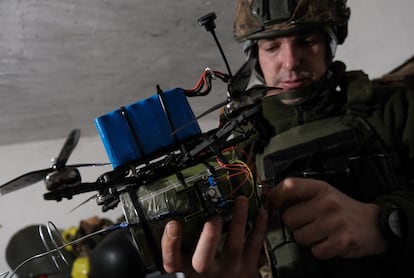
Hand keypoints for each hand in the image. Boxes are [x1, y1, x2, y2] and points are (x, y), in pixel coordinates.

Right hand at [161, 196, 267, 276]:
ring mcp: (229, 270)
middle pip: (202, 260)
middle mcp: (206, 271)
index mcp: (188, 266)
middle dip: (209, 237)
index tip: (173, 224)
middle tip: (213, 218)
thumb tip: (182, 208)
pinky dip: (260, 227)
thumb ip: (185, 239)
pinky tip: (262, 212)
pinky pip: (255, 245)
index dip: (170, 243)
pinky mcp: (249, 268)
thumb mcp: (191, 258)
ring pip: (235, 246)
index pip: (171, 260)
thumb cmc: (209, 271)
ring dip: (239, 221)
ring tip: (241, 200)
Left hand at [265, 177, 386, 258]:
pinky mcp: (342, 242)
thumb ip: (298, 193)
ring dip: (306, 238)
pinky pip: (315, 251)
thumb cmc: (342, 208)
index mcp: (320, 188)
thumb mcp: (322, 192)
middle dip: (294, 224)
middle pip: (288, 218)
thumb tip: (268, 196)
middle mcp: (327, 203)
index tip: (272, 204)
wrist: (374, 224)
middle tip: (308, 222)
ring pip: (299, 237)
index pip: (288, 186)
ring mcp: (335, 223)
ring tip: (320, 232)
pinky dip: (319, 249)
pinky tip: (328, 241)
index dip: (275, 197)